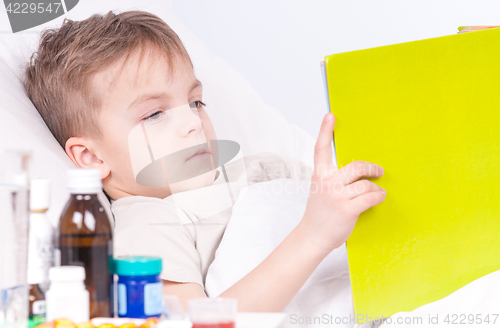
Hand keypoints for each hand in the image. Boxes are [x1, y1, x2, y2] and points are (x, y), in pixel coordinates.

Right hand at [298, 113, 385, 253]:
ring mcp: (337, 196)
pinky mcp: (347, 209)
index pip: (321, 148)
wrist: (312, 236)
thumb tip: (358, 171)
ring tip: (377, 193)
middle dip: (372, 169)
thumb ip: (333, 178)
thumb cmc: (319, 213)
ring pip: (366, 184)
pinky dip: (378, 197)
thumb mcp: (321, 190)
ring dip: (376, 189)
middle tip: (379, 172)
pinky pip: (371, 197)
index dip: (325, 130)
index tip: (330, 115)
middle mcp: (327, 182)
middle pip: (357, 166)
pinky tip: (378, 198)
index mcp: (319, 175)